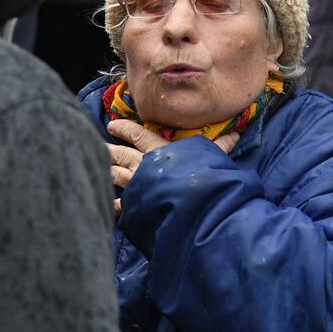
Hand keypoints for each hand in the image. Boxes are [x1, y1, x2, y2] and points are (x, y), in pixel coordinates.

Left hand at [106, 119, 238, 212]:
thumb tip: (236, 134)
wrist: (192, 206)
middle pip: (121, 155)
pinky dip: (113, 203)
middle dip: (109, 150)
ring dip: (106, 171)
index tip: (112, 125)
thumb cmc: (202, 177)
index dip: (124, 129)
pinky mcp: (135, 205)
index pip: (137, 135)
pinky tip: (106, 203)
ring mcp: (136, 186)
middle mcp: (143, 166)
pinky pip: (120, 204)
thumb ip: (221, 146)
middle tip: (97, 145)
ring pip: (115, 176)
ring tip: (96, 167)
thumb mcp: (213, 157)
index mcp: (159, 151)